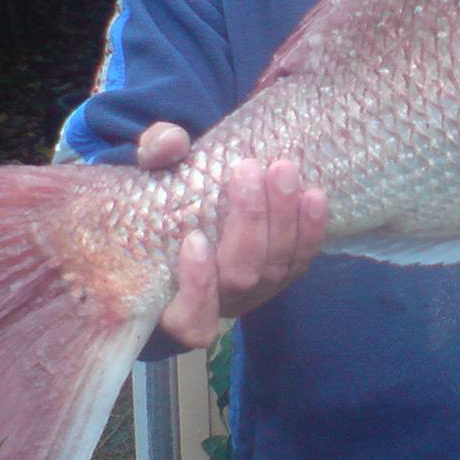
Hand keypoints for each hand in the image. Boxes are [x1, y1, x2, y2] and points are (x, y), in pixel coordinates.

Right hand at [136, 121, 327, 348]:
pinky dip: (310, 229)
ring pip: (276, 268)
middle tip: (248, 170)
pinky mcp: (282, 276)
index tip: (193, 240)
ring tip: (282, 170)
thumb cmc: (159, 204)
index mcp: (172, 299)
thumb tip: (172, 142)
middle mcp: (218, 304)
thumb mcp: (145, 175)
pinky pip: (301, 260)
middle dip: (249, 224)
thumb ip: (154, 156)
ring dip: (283, 218)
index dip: (195, 286)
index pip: (188, 317)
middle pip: (240, 278)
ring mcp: (255, 292)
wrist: (195, 209)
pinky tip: (314, 195)